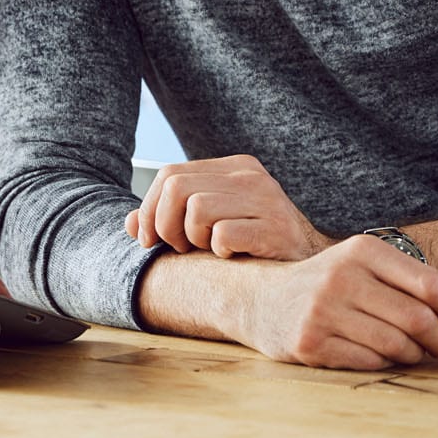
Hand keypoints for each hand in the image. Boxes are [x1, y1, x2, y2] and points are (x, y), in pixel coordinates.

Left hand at [124, 154, 335, 260]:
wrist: (309, 269)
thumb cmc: (255, 247)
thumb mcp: (210, 225)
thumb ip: (169, 219)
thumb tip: (128, 223)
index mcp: (233, 168)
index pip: (169, 174)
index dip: (148, 210)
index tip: (148, 239)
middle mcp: (249, 177)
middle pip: (176, 188)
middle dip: (165, 225)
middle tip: (181, 247)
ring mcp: (266, 200)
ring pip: (196, 210)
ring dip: (192, 240)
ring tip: (208, 250)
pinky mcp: (275, 229)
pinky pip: (222, 235)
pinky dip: (218, 252)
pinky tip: (232, 256)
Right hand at [234, 234, 437, 369]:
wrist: (262, 300)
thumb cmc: (330, 286)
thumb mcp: (363, 266)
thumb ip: (413, 283)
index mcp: (362, 250)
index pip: (430, 283)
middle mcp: (341, 276)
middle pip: (419, 319)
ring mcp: (323, 310)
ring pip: (398, 345)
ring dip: (417, 355)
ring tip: (414, 352)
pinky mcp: (310, 343)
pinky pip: (371, 362)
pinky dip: (387, 363)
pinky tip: (381, 355)